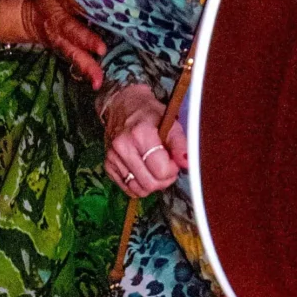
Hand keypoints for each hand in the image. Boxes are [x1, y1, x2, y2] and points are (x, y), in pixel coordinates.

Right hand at [0, 0, 104, 86]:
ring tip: (98, 83)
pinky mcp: (64, 49)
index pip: (71, 29)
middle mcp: (58, 35)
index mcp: (56, 19)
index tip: (101, 49)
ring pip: (74, 58)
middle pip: (73, 51)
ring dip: (87, 70)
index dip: (86, 39)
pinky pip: (75, 60)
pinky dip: (86, 69)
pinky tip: (97, 79)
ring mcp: (60, 45)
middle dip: (86, 65)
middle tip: (98, 79)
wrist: (28, 14)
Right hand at [100, 81, 185, 195]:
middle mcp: (123, 147)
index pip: (161, 170)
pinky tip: (143, 171)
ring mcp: (113, 158)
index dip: (172, 169)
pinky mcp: (108, 166)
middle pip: (150, 183)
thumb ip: (181, 144)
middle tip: (166, 167)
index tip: (173, 160)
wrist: (121, 106)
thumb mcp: (170, 122)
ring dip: (152, 184)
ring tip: (155, 169)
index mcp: (140, 134)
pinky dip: (139, 185)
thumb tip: (187, 163)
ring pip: (139, 190)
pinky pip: (128, 189)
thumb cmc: (148, 114)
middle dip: (164, 180)